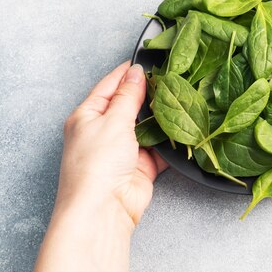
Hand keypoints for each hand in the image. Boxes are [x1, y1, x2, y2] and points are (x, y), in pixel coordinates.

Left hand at [58, 61, 167, 226]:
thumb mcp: (112, 121)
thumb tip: (136, 72)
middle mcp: (104, 132)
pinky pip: (160, 149)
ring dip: (162, 119)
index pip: (109, 86)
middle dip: (149, 95)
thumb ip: (128, 95)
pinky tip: (184, 129)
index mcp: (87, 116)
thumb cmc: (96, 165)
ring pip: (147, 127)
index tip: (147, 61)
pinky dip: (171, 142)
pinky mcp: (141, 167)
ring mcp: (123, 150)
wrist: (103, 210)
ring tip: (181, 101)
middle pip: (130, 105)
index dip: (127, 73)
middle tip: (171, 80)